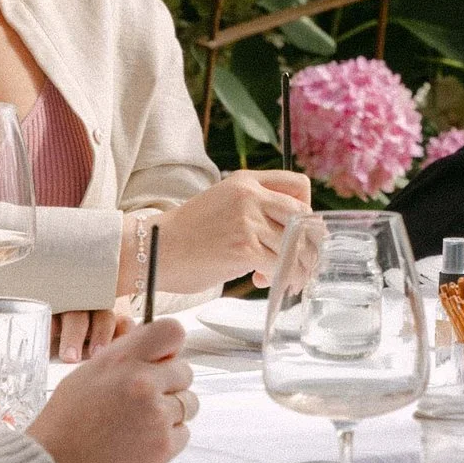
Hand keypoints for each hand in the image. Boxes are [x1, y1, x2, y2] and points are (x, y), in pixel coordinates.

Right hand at [31, 316, 197, 462]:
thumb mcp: (88, 374)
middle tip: (142, 403)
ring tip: (138, 426)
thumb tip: (159, 355)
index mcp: (122, 359)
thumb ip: (126, 360)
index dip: (171, 348)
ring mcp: (157, 415)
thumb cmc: (65, 424)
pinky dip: (167, 439)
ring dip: (171, 413)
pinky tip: (138, 444)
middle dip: (169, 385)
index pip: (172, 332)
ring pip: (188, 404)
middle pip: (185, 371)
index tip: (163, 360)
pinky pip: (183, 433)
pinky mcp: (164, 446)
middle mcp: (143, 382)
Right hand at [153, 168, 311, 299]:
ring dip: (295, 266)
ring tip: (284, 277)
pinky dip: (278, 277)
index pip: (299, 185)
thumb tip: (290, 232)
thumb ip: (254, 209)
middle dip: (309, 242)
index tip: (300, 231)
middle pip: (303, 215)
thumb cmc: (187, 233)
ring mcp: (248, 220)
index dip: (307, 210)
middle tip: (302, 261)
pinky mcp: (244, 247)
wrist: (154, 248)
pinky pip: (279, 264)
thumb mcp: (223, 204)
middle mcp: (250, 195)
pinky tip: (262, 281)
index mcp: (246, 181)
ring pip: (294, 243)